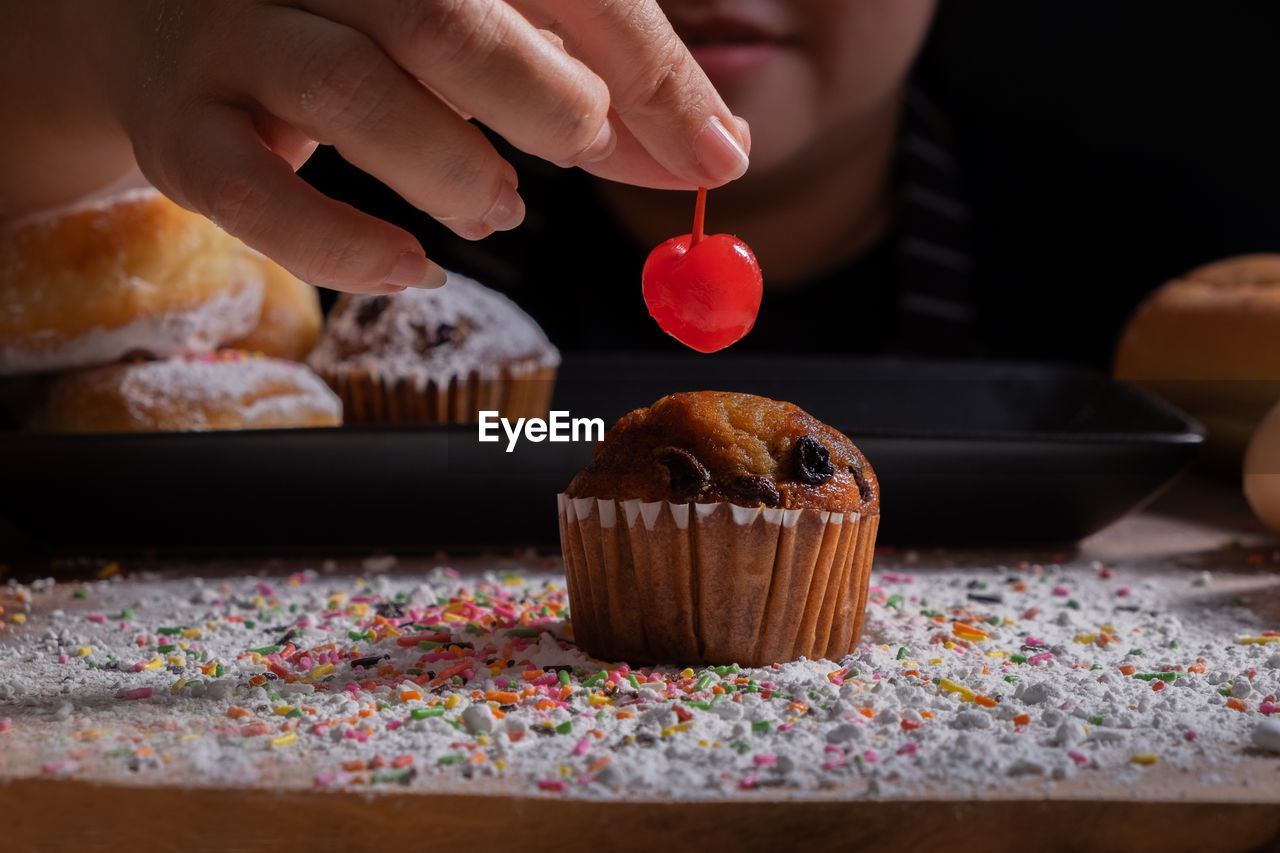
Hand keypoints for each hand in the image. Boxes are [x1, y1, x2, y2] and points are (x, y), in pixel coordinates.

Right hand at [1, 0, 749, 293]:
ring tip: (496, 208)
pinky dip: (344, 247)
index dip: (647, 69)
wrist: (168, 15)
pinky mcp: (181, 121)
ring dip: (452, 172)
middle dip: (541, 103)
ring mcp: (235, 32)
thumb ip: (597, 83)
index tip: (710, 156)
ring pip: (354, 92)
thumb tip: (712, 154)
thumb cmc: (362, 22)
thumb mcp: (492, 32)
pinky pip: (256, 192)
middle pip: (446, 15)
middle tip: (577, 149)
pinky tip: (409, 266)